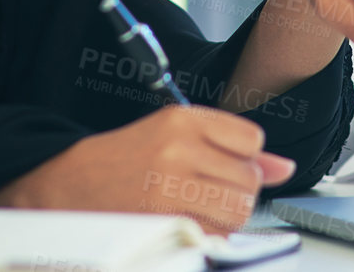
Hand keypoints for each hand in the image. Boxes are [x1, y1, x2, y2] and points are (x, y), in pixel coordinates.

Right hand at [0, 105, 296, 233]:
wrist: (70, 183)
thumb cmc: (126, 157)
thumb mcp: (176, 134)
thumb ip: (234, 148)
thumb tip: (283, 166)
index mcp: (182, 119)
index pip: (251, 139)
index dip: (243, 157)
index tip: (224, 161)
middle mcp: (178, 149)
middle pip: (249, 180)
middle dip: (237, 190)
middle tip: (208, 188)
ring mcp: (170, 186)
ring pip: (238, 209)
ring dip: (225, 214)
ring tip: (198, 205)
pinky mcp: (163, 220)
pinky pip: (215, 234)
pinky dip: (209, 233)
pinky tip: (187, 220)